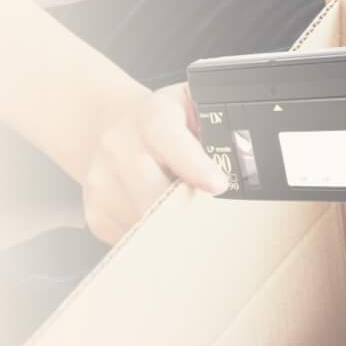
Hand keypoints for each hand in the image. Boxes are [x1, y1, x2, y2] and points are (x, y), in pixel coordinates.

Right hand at [80, 81, 228, 243]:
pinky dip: (151, 234)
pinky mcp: (95, 210)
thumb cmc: (170, 124)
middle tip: (213, 220)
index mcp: (151, 116)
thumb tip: (250, 155)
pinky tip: (158, 214)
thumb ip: (220, 125)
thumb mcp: (196, 108)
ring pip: (145, 221)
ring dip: (172, 227)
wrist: (118, 127)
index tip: (218, 186)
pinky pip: (131, 236)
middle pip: (154, 192)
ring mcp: (101, 179)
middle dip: (188, 211)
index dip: (193, 165)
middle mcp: (118, 144)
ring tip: (184, 211)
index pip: (168, 138)